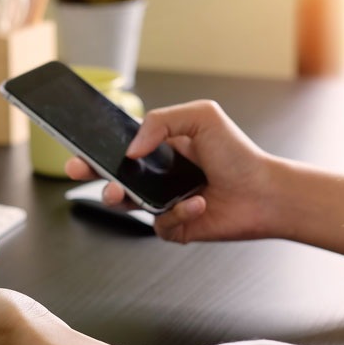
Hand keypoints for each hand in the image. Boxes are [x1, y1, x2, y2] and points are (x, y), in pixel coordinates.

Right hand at [66, 100, 275, 243]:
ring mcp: (164, 202)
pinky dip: (176, 213)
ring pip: (127, 203)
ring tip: (120, 192)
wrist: (264, 192)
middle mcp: (158, 176)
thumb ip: (161, 121)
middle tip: (80, 172)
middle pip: (112, 177)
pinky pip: (158, 224)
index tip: (79, 150)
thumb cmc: (239, 154)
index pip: (119, 148)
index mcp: (159, 148)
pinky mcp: (175, 226)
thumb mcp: (201, 117)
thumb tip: (131, 148)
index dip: (96, 150)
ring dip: (120, 196)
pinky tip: (197, 202)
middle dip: (91, 175)